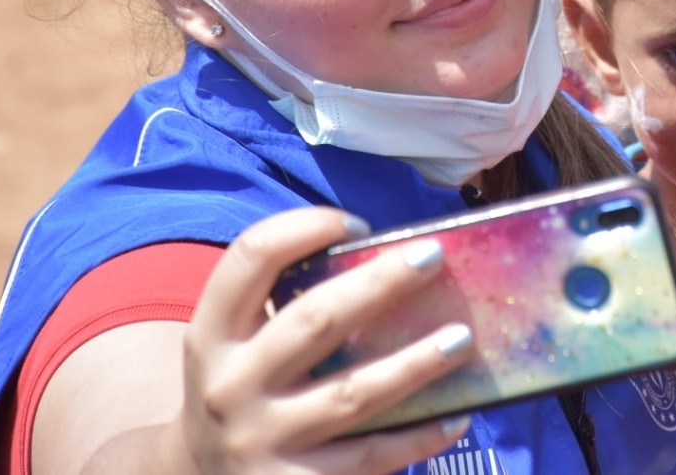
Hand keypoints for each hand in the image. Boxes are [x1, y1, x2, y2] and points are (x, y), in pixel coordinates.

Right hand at [177, 207, 474, 473]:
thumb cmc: (241, 390)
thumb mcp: (234, 346)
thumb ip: (284, 307)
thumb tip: (387, 265)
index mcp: (214, 334)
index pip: (249, 259)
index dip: (303, 228)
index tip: (356, 223)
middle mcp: (232, 384)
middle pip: (315, 320)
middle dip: (380, 283)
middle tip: (432, 255)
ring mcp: (262, 439)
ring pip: (352, 393)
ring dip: (414, 363)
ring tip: (462, 337)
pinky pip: (368, 456)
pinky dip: (416, 437)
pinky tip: (456, 416)